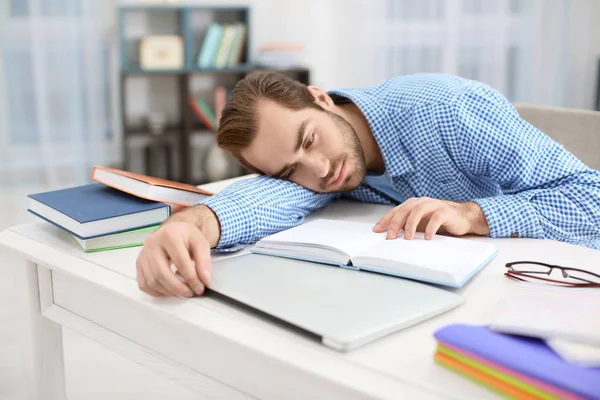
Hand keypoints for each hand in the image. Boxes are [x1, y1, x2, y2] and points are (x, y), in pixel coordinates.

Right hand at [136, 205, 219, 296]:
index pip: (180, 261)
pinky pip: (144, 284)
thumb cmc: (186, 237)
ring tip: (182, 292)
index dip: (191, 278)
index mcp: (169, 235)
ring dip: (169, 291)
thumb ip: (204, 261)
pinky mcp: (138, 264)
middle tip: (190, 293)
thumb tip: (204, 280)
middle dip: (178, 288)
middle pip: (162, 273)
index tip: (200, 288)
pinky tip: (169, 290)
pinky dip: (157, 292)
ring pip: (152, 281)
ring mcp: (143, 255)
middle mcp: (152, 244)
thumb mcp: (201, 243)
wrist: (173, 231)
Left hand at [373, 197, 488, 239]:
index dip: (385, 220)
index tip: (377, 231)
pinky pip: (436, 218)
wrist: (462, 216)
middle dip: (395, 223)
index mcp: (414, 204)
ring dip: (411, 225)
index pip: (396, 211)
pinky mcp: (446, 212)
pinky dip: (430, 228)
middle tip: (390, 237)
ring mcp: (434, 205)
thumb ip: (406, 226)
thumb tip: (389, 236)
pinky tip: (427, 238)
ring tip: (407, 238)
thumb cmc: (438, 220)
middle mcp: (422, 202)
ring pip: (419, 211)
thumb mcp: (419, 223)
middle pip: (405, 209)